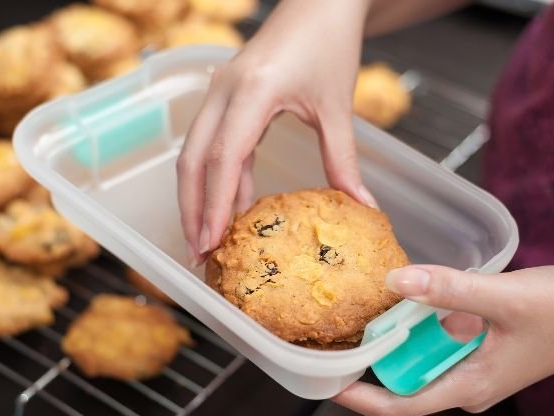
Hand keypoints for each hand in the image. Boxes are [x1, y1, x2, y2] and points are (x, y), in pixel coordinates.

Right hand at [176, 0, 376, 265]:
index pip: (224, 157)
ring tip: (207, 238)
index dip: (214, 203)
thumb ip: (343, 159)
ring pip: (195, 152)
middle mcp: (224, 91)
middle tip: (199, 252)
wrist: (320, 2)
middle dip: (192, 208)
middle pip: (193, 159)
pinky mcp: (224, 96)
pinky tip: (230, 206)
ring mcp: (219, 92)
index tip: (212, 241)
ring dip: (198, 196)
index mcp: (253, 91)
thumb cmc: (330, 43)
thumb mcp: (336, 105)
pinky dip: (218, 177)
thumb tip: (361, 206)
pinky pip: (213, 143)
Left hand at [333, 264, 553, 415]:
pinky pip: (438, 340)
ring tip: (363, 306)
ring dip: (396, 335)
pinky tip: (406, 296)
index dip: (356, 396)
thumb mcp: (505, 297)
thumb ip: (449, 289)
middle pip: (403, 378)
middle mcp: (466, 384)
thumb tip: (395, 281)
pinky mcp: (480, 347)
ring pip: (420, 356)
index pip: (397, 404)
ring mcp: (473, 367)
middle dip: (371, 355)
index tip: (323, 376)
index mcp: (469, 387)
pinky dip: (420, 323)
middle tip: (337, 325)